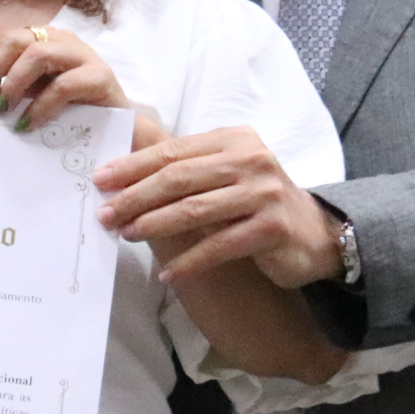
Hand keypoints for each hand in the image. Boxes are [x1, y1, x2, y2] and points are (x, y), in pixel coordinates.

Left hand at [0, 23, 156, 146]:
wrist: (114, 128)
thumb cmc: (68, 111)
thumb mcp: (30, 97)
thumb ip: (4, 91)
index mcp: (40, 40)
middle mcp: (60, 40)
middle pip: (15, 39)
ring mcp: (82, 55)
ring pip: (39, 53)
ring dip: (13, 82)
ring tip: (2, 109)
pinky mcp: (100, 76)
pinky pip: (63, 85)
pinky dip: (39, 105)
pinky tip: (27, 124)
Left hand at [94, 126, 342, 287]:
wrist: (314, 234)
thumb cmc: (256, 203)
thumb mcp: (224, 175)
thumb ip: (185, 170)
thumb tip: (121, 177)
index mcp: (233, 140)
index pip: (172, 152)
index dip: (133, 166)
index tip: (99, 180)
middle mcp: (251, 160)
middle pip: (178, 178)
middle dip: (135, 197)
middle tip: (105, 214)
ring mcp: (264, 193)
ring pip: (195, 210)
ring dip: (154, 225)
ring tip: (126, 236)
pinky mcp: (272, 228)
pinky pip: (219, 246)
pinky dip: (190, 261)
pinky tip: (168, 273)